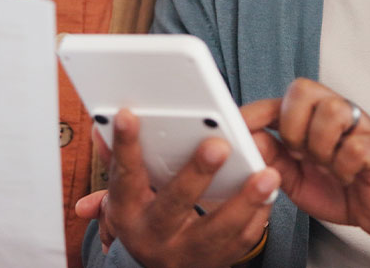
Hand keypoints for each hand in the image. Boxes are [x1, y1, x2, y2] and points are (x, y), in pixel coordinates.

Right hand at [72, 108, 282, 267]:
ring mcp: (185, 251)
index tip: (129, 115)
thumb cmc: (143, 222)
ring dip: (244, 200)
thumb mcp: (124, 196)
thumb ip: (118, 161)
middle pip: (174, 204)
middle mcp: (154, 235)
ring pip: (217, 228)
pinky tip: (269, 194)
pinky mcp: (215, 261)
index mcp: (127, 213)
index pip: (125, 176)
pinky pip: (240, 242)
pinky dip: (257, 218)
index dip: (125, 146)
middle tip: (217, 145)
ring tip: (266, 174)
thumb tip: (100, 127)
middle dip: (197, 174)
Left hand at [243, 79, 369, 242]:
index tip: (236, 126)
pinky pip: (354, 147)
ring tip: (327, 166)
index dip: (257, 111)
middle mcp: (338, 115)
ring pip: (332, 110)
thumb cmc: (343, 189)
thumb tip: (247, 140)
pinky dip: (343, 167)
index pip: (282, 99)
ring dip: (320, 145)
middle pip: (305, 90)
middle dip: (293, 126)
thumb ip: (272, 159)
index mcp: (314, 119)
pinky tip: (346, 177)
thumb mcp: (295, 178)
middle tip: (299, 153)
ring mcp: (361, 129)